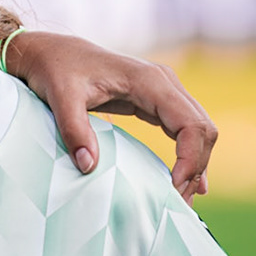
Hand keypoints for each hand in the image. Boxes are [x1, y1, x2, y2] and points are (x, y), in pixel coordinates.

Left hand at [3, 31, 215, 201]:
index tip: (172, 188)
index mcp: (150, 81)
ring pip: (199, 130)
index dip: (190, 160)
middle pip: (203, 129)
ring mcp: (164, 90)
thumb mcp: (60, 99)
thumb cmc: (56, 71)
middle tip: (177, 203)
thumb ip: (74, 130)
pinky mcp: (157, 100)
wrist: (52, 52)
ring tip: (181, 199)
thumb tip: (88, 166)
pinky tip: (188, 180)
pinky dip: (190, 154)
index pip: (191, 124)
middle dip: (196, 167)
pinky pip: (186, 128)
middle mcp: (165, 83)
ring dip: (196, 163)